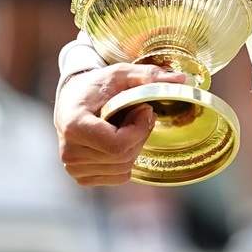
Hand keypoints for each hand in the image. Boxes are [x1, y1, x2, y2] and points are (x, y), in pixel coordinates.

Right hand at [54, 62, 186, 186]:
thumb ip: (149, 75)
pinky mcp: (81, 177)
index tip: (143, 109)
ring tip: (123, 125)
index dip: (139, 129)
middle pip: (124, 157)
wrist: (72, 99)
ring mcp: (74, 168)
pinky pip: (120, 176)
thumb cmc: (97, 85)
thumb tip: (181, 79)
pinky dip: (126, 159)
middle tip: (135, 114)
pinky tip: (116, 140)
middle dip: (139, 135)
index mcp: (74, 126)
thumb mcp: (121, 73)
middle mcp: (69, 152)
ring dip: (133, 146)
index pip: (118, 145)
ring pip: (124, 168)